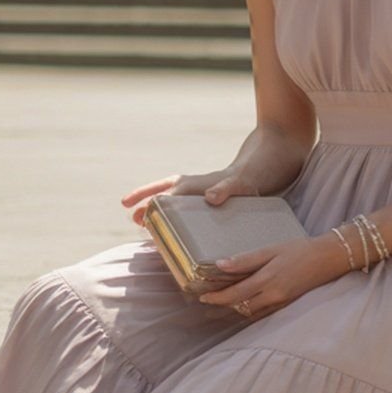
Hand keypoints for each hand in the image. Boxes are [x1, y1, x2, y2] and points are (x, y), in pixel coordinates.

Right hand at [120, 167, 259, 226]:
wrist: (261, 166)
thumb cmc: (250, 176)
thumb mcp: (241, 183)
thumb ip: (226, 188)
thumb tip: (209, 197)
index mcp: (195, 184)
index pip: (169, 195)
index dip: (155, 205)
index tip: (142, 216)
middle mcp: (191, 186)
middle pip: (161, 191)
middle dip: (144, 200)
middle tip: (130, 213)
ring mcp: (196, 191)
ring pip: (168, 197)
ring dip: (153, 207)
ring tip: (139, 221)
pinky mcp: (203, 198)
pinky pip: (180, 204)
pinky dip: (169, 212)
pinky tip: (167, 226)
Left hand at [197, 235, 342, 319]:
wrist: (328, 258)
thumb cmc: (299, 250)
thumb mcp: (270, 250)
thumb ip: (246, 260)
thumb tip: (221, 265)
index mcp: (266, 282)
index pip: (234, 294)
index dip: (216, 297)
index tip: (202, 296)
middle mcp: (272, 296)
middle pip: (240, 305)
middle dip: (223, 303)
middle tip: (208, 297)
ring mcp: (280, 302)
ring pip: (251, 310)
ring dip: (236, 306)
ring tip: (223, 297)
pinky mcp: (286, 303)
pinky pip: (263, 310)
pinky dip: (250, 307)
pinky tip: (245, 299)